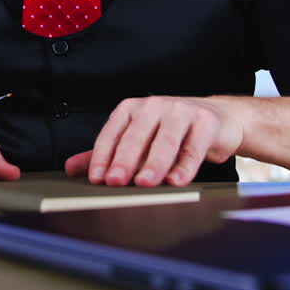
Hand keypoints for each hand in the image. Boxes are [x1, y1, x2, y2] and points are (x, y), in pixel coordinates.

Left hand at [64, 96, 243, 186]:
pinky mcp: (205, 122)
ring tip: (144, 183)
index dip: (102, 156)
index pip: (112, 132)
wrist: (218, 120)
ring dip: (154, 163)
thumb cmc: (172, 132)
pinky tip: (177, 180)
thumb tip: (71, 168)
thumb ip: (107, 154)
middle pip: (137, 135)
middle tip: (115, 182)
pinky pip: (193, 147)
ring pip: (165, 141)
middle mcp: (154, 106)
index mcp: (132, 108)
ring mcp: (181, 111)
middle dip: (124, 160)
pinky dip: (185, 166)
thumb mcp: (138, 140)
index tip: (96, 178)